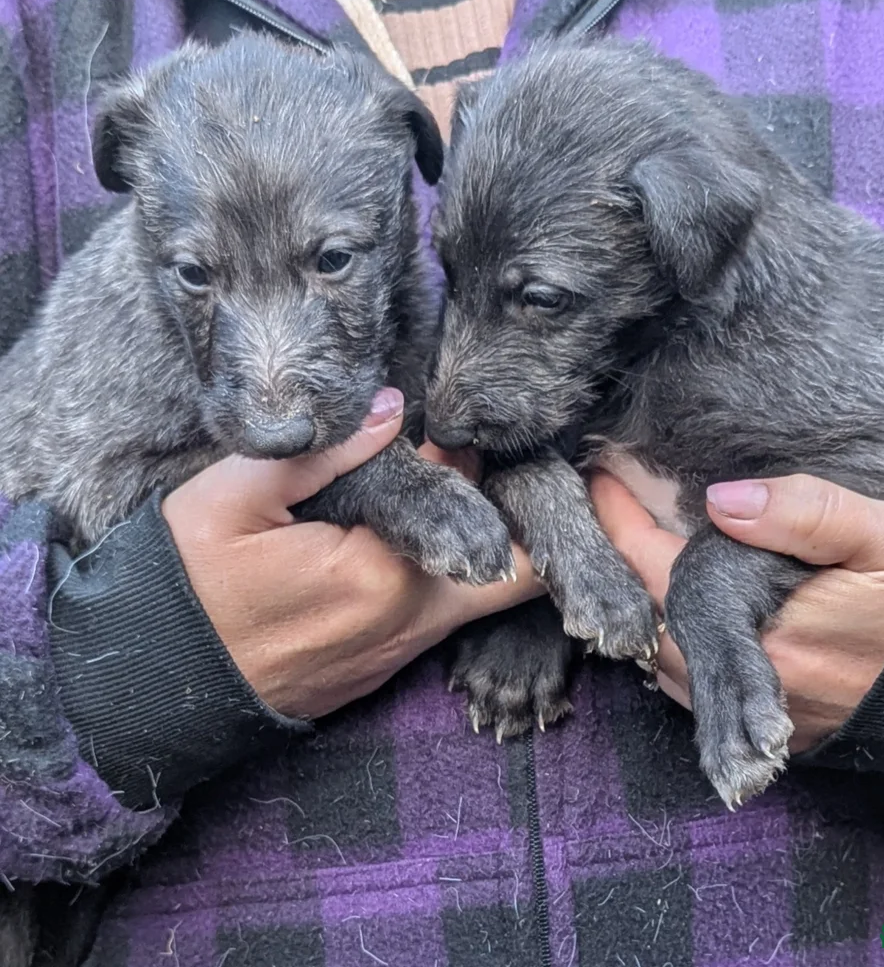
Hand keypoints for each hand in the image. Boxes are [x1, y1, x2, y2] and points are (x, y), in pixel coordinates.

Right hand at [162, 387, 541, 718]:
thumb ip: (322, 451)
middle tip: (507, 468)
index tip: (499, 439)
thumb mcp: (235, 499)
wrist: (154, 683)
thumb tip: (391, 407)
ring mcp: (402, 650)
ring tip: (462, 485)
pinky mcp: (386, 664)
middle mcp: (412, 621)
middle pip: (517, 572)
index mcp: (386, 575)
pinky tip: (428, 532)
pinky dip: (452, 572)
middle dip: (521, 519)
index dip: (513, 481)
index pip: (496, 527)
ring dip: (486, 542)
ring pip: (483, 593)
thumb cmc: (187, 583)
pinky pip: (444, 612)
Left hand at [590, 472, 883, 751]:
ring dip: (642, 605)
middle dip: (619, 565)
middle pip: (647, 619)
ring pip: (661, 657)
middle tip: (610, 508)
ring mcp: (753, 711)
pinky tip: (674, 603)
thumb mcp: (879, 536)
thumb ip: (803, 512)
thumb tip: (723, 500)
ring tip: (633, 549)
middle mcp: (747, 682)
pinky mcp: (764, 725)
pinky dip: (671, 639)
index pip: (658, 572)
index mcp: (765, 632)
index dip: (620, 523)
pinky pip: (691, 684)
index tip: (599, 479)